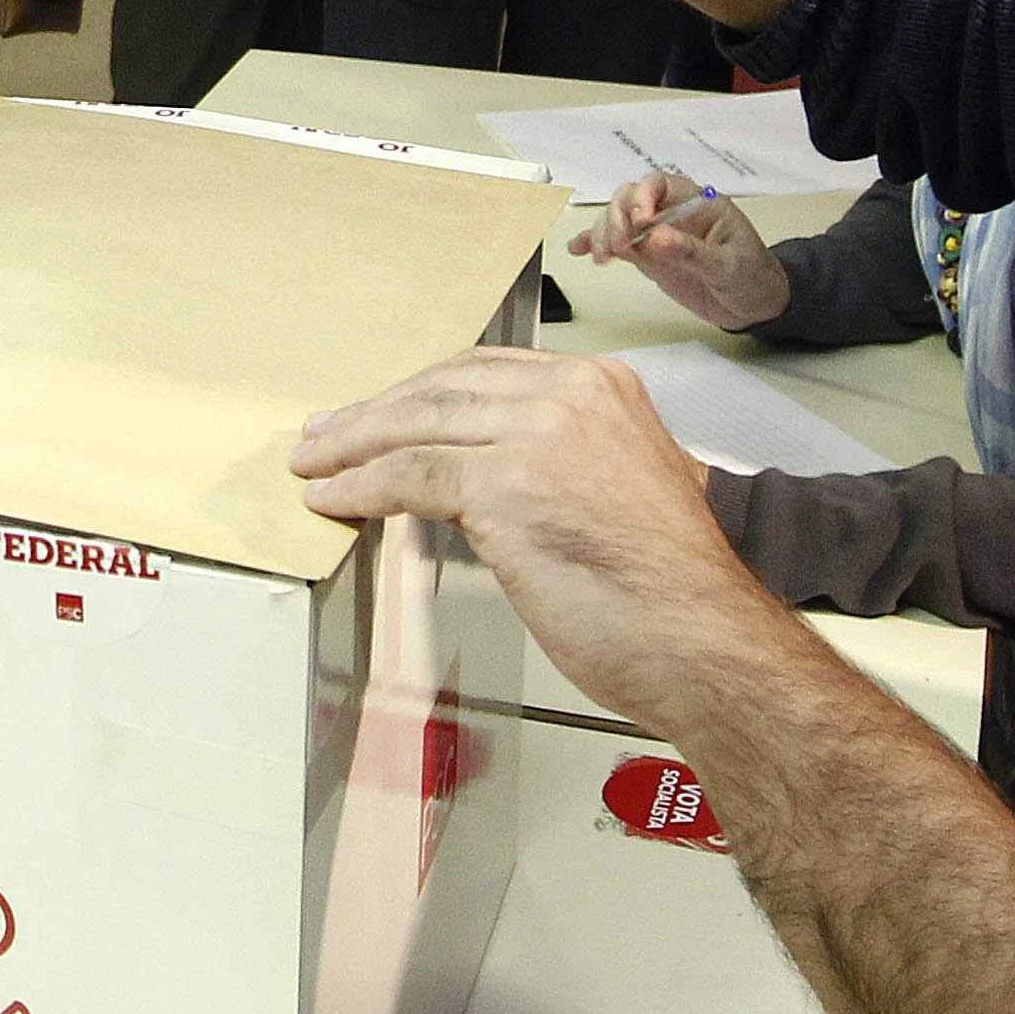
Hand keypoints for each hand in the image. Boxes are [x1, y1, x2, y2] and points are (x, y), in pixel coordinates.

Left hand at [292, 348, 783, 731]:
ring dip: (351, 446)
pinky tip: (332, 497)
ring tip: (312, 462)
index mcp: (602, 387)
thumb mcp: (613, 491)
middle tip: (326, 433)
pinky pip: (409, 475)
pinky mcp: (506, 486)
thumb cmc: (665, 592)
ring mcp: (538, 435)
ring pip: (417, 426)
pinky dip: (359, 486)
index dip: (421, 394)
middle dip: (375, 414)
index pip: (486, 372)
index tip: (380, 412)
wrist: (701, 641)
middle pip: (443, 391)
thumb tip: (472, 482)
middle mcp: (572, 395)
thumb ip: (553, 465)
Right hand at [571, 173, 790, 329]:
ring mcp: (657, 234)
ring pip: (618, 219)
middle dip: (616, 217)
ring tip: (602, 257)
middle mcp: (673, 212)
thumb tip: (656, 238)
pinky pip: (618, 244)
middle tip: (616, 247)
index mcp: (698, 203)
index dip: (642, 197)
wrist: (754, 306)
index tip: (638, 224)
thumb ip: (692, 252)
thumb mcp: (728, 266)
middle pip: (630, 198)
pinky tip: (578, 250)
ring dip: (602, 232)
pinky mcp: (648, 255)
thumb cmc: (751, 278)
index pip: (660, 184)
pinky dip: (595, 244)